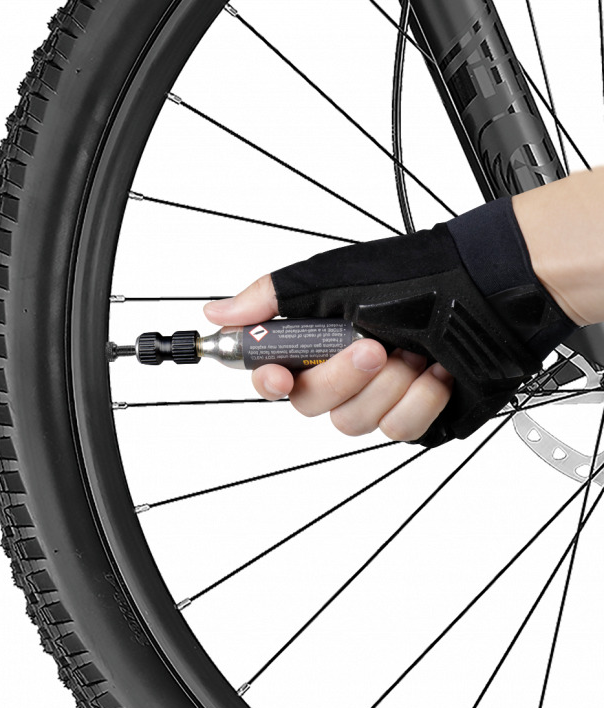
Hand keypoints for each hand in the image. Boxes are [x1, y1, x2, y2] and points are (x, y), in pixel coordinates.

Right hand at [204, 274, 454, 441]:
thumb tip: (217, 312)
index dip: (268, 382)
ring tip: (415, 352)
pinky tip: (436, 373)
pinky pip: (399, 431)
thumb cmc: (417, 275)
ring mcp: (378, 396)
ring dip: (388, 386)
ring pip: (354, 423)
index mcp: (316, 338)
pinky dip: (420, 401)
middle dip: (343, 376)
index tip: (277, 376)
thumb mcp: (332, 278)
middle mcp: (342, 370)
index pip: (271, 375)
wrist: (491, 290)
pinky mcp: (414, 416)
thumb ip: (271, 298)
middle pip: (311, 404)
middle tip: (372, 346)